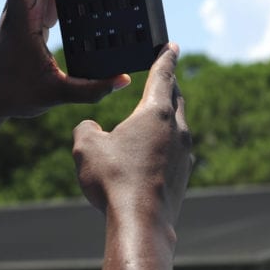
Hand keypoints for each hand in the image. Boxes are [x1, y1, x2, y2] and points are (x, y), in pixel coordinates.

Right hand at [72, 44, 192, 226]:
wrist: (140, 223)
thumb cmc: (113, 180)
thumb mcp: (85, 147)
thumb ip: (85, 128)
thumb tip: (91, 128)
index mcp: (155, 112)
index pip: (163, 74)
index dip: (165, 57)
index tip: (171, 46)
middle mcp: (176, 129)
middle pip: (175, 97)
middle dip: (168, 85)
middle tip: (162, 77)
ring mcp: (184, 153)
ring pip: (177, 125)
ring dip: (165, 117)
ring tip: (150, 118)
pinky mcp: (183, 176)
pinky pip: (175, 150)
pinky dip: (163, 144)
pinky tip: (148, 155)